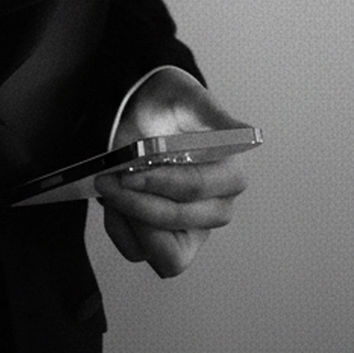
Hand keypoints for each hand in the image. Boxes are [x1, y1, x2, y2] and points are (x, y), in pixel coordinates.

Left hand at [97, 67, 249, 278]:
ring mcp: (191, 230)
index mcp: (230, 174)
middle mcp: (216, 208)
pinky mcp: (164, 243)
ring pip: (165, 255)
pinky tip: (111, 200)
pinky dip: (119, 230)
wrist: (142, 113)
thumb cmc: (168, 104)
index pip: (196, 188)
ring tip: (110, 189)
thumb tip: (246, 132)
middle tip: (107, 180)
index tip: (128, 171)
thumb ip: (212, 113)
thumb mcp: (187, 97)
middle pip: (179, 222)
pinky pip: (139, 253)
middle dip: (138, 203)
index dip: (160, 183)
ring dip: (130, 222)